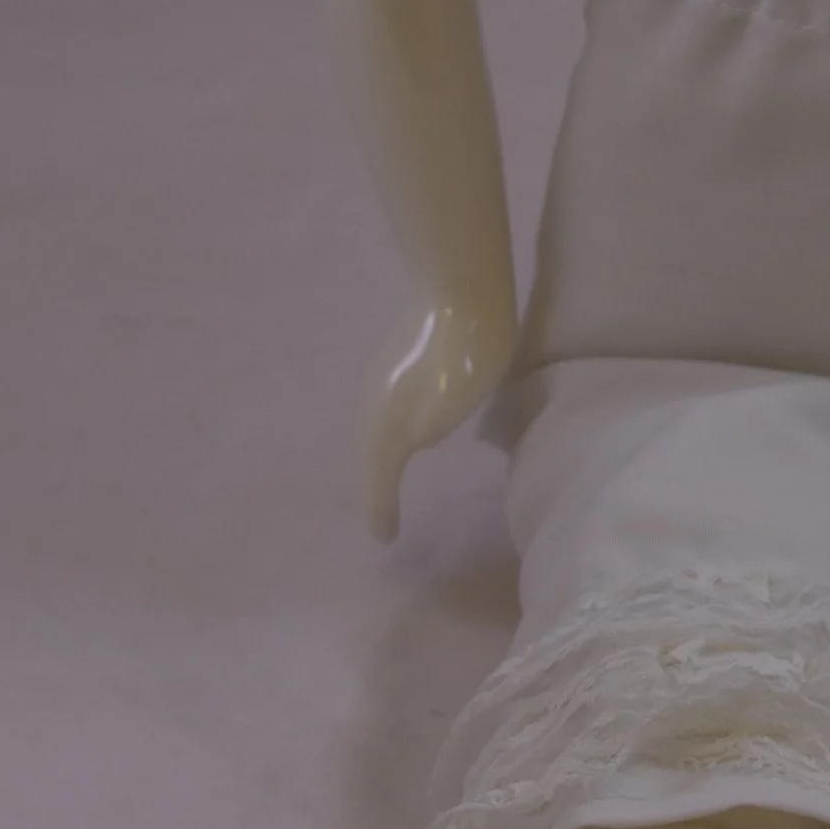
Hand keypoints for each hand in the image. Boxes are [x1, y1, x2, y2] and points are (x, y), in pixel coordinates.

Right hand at [362, 289, 515, 539]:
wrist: (461, 288)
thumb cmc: (459, 355)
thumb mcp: (444, 408)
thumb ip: (420, 433)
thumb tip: (413, 442)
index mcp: (383, 424)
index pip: (377, 480)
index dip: (381, 509)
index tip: (385, 540)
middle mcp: (374, 405)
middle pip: (368, 458)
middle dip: (372, 490)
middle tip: (380, 519)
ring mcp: (385, 380)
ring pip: (374, 433)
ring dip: (377, 462)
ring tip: (387, 483)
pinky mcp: (402, 362)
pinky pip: (387, 412)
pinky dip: (389, 435)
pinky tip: (406, 431)